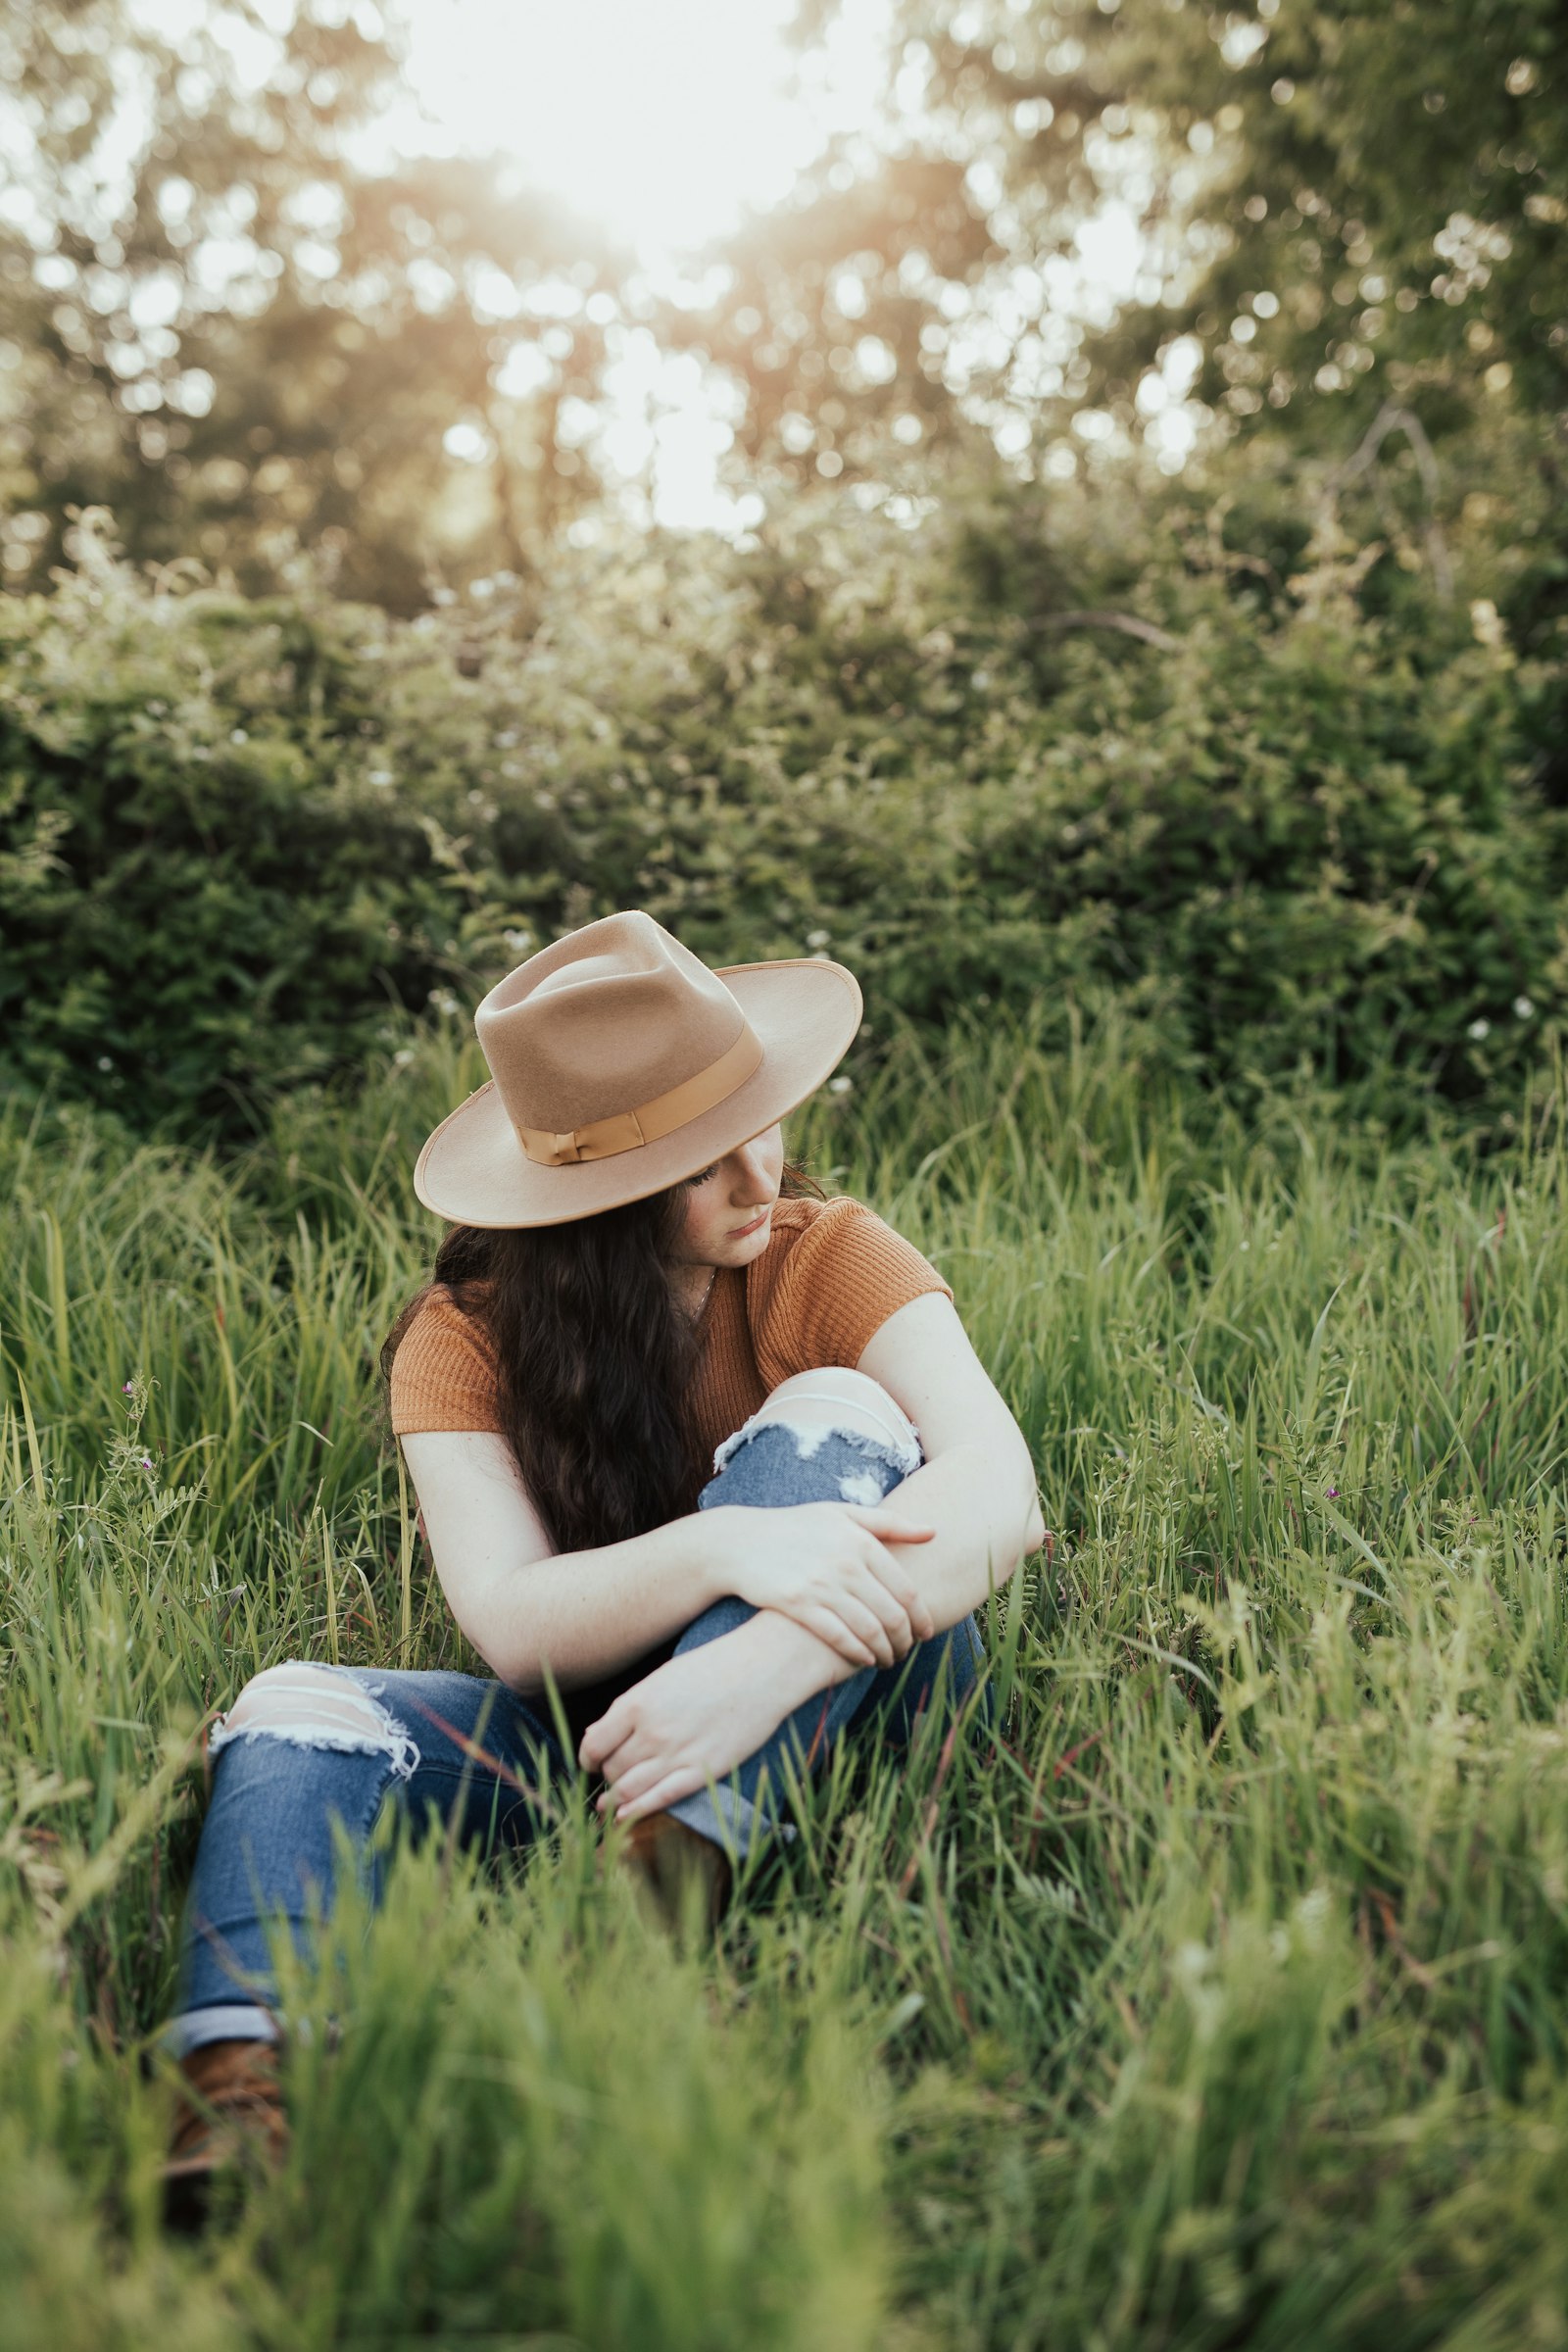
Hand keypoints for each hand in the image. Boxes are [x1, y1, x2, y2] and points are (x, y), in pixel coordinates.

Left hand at [578, 1628, 801, 1821]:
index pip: (594, 1744)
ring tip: (609, 1804)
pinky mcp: (702, 1770)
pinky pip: (661, 1798)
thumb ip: (628, 1707)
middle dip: (606, 1776)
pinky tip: (624, 1816)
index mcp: (637, 1703)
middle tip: (609, 1777)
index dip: (587, 1758)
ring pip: (629, 1788)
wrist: (763, 1669)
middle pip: (612, 1768)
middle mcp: (652, 1732)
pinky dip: (637, 1810)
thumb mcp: (661, 1677)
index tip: (590, 1762)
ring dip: (615, 1799)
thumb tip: (593, 1735)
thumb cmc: (712, 1667)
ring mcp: (677, 1754)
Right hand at [703, 1499, 936, 1668]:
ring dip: (885, 1652)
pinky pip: (839, 1637)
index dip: (921, 1618)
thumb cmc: (797, 1527)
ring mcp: (821, 1584)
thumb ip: (889, 1523)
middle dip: (905, 1641)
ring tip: (888, 1660)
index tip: (925, 1633)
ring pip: (869, 1630)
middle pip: (892, 1615)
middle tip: (907, 1652)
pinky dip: (857, 1652)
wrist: (741, 1542)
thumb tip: (934, 1532)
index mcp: (862, 1540)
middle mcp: (846, 1563)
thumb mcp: (842, 1514)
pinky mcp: (798, 1604)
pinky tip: (864, 1660)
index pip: (906, 1590)